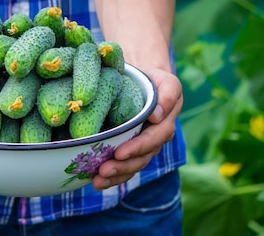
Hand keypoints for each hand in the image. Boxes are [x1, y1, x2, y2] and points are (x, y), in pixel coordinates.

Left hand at [92, 67, 182, 189]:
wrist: (144, 83)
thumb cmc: (154, 81)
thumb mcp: (166, 82)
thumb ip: (168, 95)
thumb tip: (157, 115)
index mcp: (164, 125)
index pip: (152, 140)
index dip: (137, 148)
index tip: (119, 152)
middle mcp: (155, 140)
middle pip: (141, 159)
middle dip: (122, 167)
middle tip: (103, 170)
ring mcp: (142, 148)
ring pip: (132, 167)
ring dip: (115, 176)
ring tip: (96, 181)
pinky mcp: (130, 152)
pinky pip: (123, 168)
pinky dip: (111, 178)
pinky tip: (95, 183)